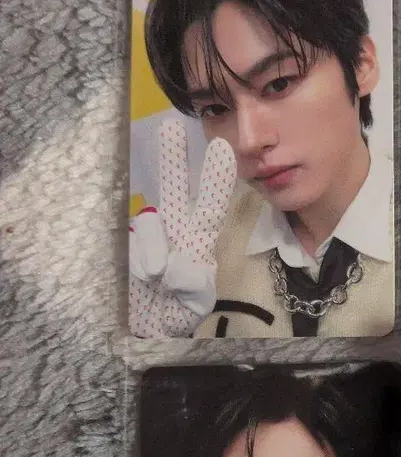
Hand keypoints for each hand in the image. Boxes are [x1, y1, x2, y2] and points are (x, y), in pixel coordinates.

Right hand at [129, 119, 235, 337]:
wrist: (144, 328)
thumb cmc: (176, 312)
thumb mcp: (195, 303)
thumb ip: (193, 283)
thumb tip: (172, 261)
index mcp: (198, 241)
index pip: (211, 207)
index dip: (215, 180)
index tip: (221, 149)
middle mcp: (173, 231)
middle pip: (174, 191)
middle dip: (171, 160)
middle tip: (170, 127)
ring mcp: (146, 237)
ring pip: (150, 229)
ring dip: (156, 257)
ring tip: (160, 283)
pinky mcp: (123, 246)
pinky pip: (135, 249)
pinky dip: (142, 267)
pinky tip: (144, 280)